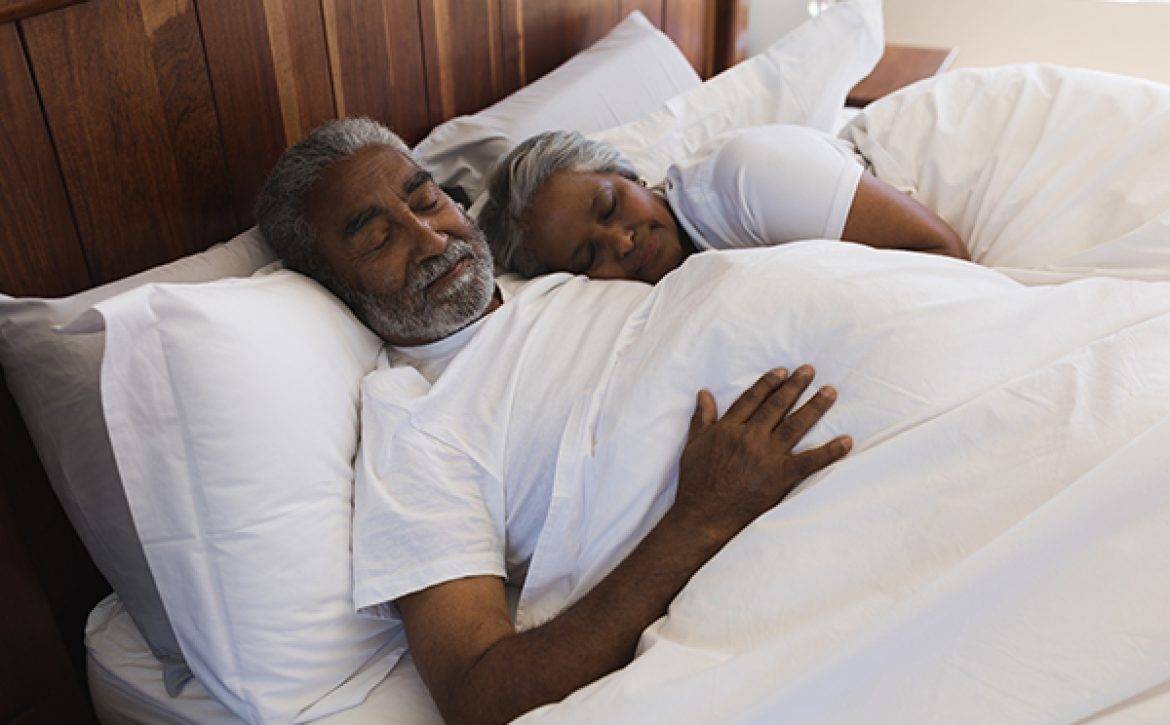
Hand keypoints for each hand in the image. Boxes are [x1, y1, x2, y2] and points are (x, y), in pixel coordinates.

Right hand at [673, 365, 850, 541]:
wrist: (704, 515)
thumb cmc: (696, 482)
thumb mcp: (693, 445)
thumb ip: (702, 418)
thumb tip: (704, 393)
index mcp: (728, 429)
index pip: (752, 398)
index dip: (768, 383)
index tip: (782, 371)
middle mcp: (750, 437)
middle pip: (776, 406)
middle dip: (795, 386)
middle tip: (810, 371)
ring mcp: (767, 456)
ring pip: (795, 425)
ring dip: (815, 406)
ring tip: (830, 392)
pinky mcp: (780, 476)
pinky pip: (810, 461)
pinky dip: (830, 452)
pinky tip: (846, 441)